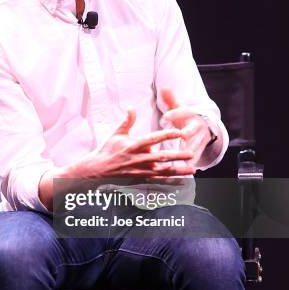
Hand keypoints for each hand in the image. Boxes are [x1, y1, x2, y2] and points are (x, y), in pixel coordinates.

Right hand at [39, 106, 195, 209]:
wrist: (97, 170)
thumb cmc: (107, 150)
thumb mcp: (116, 134)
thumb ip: (127, 121)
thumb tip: (131, 107)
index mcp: (134, 145)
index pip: (154, 138)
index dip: (167, 134)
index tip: (180, 132)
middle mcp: (139, 159)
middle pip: (162, 157)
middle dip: (178, 155)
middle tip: (191, 153)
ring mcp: (141, 171)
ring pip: (163, 171)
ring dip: (178, 171)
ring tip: (192, 170)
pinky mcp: (141, 179)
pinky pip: (158, 181)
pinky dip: (170, 181)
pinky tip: (180, 181)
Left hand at [159, 88, 211, 167]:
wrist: (203, 127)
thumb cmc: (185, 117)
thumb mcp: (179, 108)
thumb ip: (171, 100)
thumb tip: (164, 87)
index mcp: (190, 115)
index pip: (182, 112)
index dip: (174, 114)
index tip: (164, 117)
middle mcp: (197, 127)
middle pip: (191, 130)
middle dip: (185, 133)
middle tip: (180, 136)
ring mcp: (200, 138)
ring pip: (195, 145)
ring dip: (190, 151)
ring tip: (183, 158)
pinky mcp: (200, 148)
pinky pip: (196, 156)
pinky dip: (191, 162)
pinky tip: (186, 168)